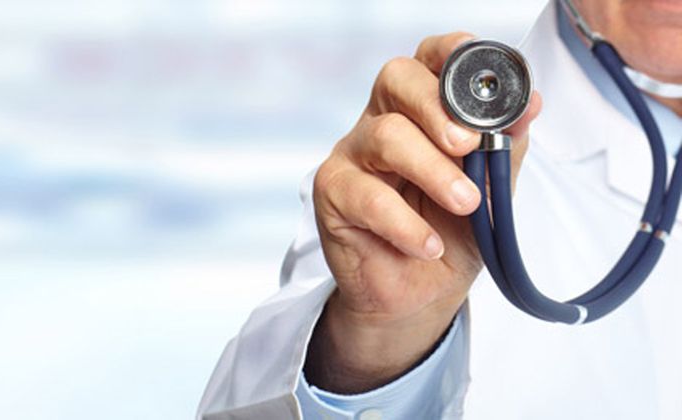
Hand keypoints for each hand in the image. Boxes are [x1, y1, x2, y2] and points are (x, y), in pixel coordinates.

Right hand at [304, 32, 541, 392]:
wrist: (421, 296)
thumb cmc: (452, 235)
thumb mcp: (492, 191)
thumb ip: (505, 147)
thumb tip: (530, 104)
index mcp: (421, 109)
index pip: (429, 59)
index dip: (452, 54)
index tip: (485, 82)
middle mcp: (382, 121)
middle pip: (397, 79)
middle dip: (437, 107)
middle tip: (470, 145)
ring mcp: (353, 155)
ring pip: (386, 135)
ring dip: (433, 170)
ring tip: (465, 204)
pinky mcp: (331, 194)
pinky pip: (366, 196)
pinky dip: (405, 223)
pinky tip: (429, 246)